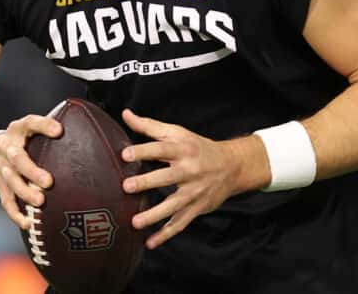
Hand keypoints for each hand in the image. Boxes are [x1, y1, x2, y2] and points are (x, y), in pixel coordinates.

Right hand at [0, 114, 62, 228]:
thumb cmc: (25, 139)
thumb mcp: (34, 128)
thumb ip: (54, 128)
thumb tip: (92, 130)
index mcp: (19, 129)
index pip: (30, 123)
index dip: (43, 126)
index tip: (59, 131)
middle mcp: (7, 147)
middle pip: (17, 158)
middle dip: (32, 171)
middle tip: (48, 182)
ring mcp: (2, 167)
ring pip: (11, 181)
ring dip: (25, 192)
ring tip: (40, 202)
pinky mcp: (0, 186)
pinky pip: (6, 201)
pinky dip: (16, 214)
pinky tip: (28, 223)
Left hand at [120, 109, 262, 248]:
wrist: (231, 166)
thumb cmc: (197, 147)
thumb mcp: (177, 133)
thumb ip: (149, 126)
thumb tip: (125, 114)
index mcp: (183, 149)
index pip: (161, 149)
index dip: (144, 151)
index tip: (125, 154)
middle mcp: (189, 170)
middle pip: (167, 176)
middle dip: (147, 182)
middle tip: (127, 186)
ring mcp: (194, 191)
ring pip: (173, 205)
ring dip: (154, 215)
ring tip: (135, 223)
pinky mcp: (197, 208)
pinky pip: (180, 223)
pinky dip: (166, 234)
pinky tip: (150, 243)